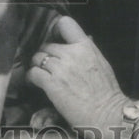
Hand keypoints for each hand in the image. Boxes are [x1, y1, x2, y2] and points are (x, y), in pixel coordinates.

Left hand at [26, 16, 127, 138]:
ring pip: (37, 57)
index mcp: (86, 47)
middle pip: (47, 45)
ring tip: (40, 74)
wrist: (108, 114)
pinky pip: (33, 73)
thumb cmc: (107, 93)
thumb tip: (85, 39)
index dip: (55, 30)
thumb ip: (88, 51)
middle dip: (45, 54)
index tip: (54, 39)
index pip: (65, 23)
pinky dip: (31, 77)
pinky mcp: (51, 84)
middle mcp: (72, 54)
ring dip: (37, 65)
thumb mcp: (101, 63)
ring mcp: (61, 68)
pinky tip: (35, 83)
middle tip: (46, 65)